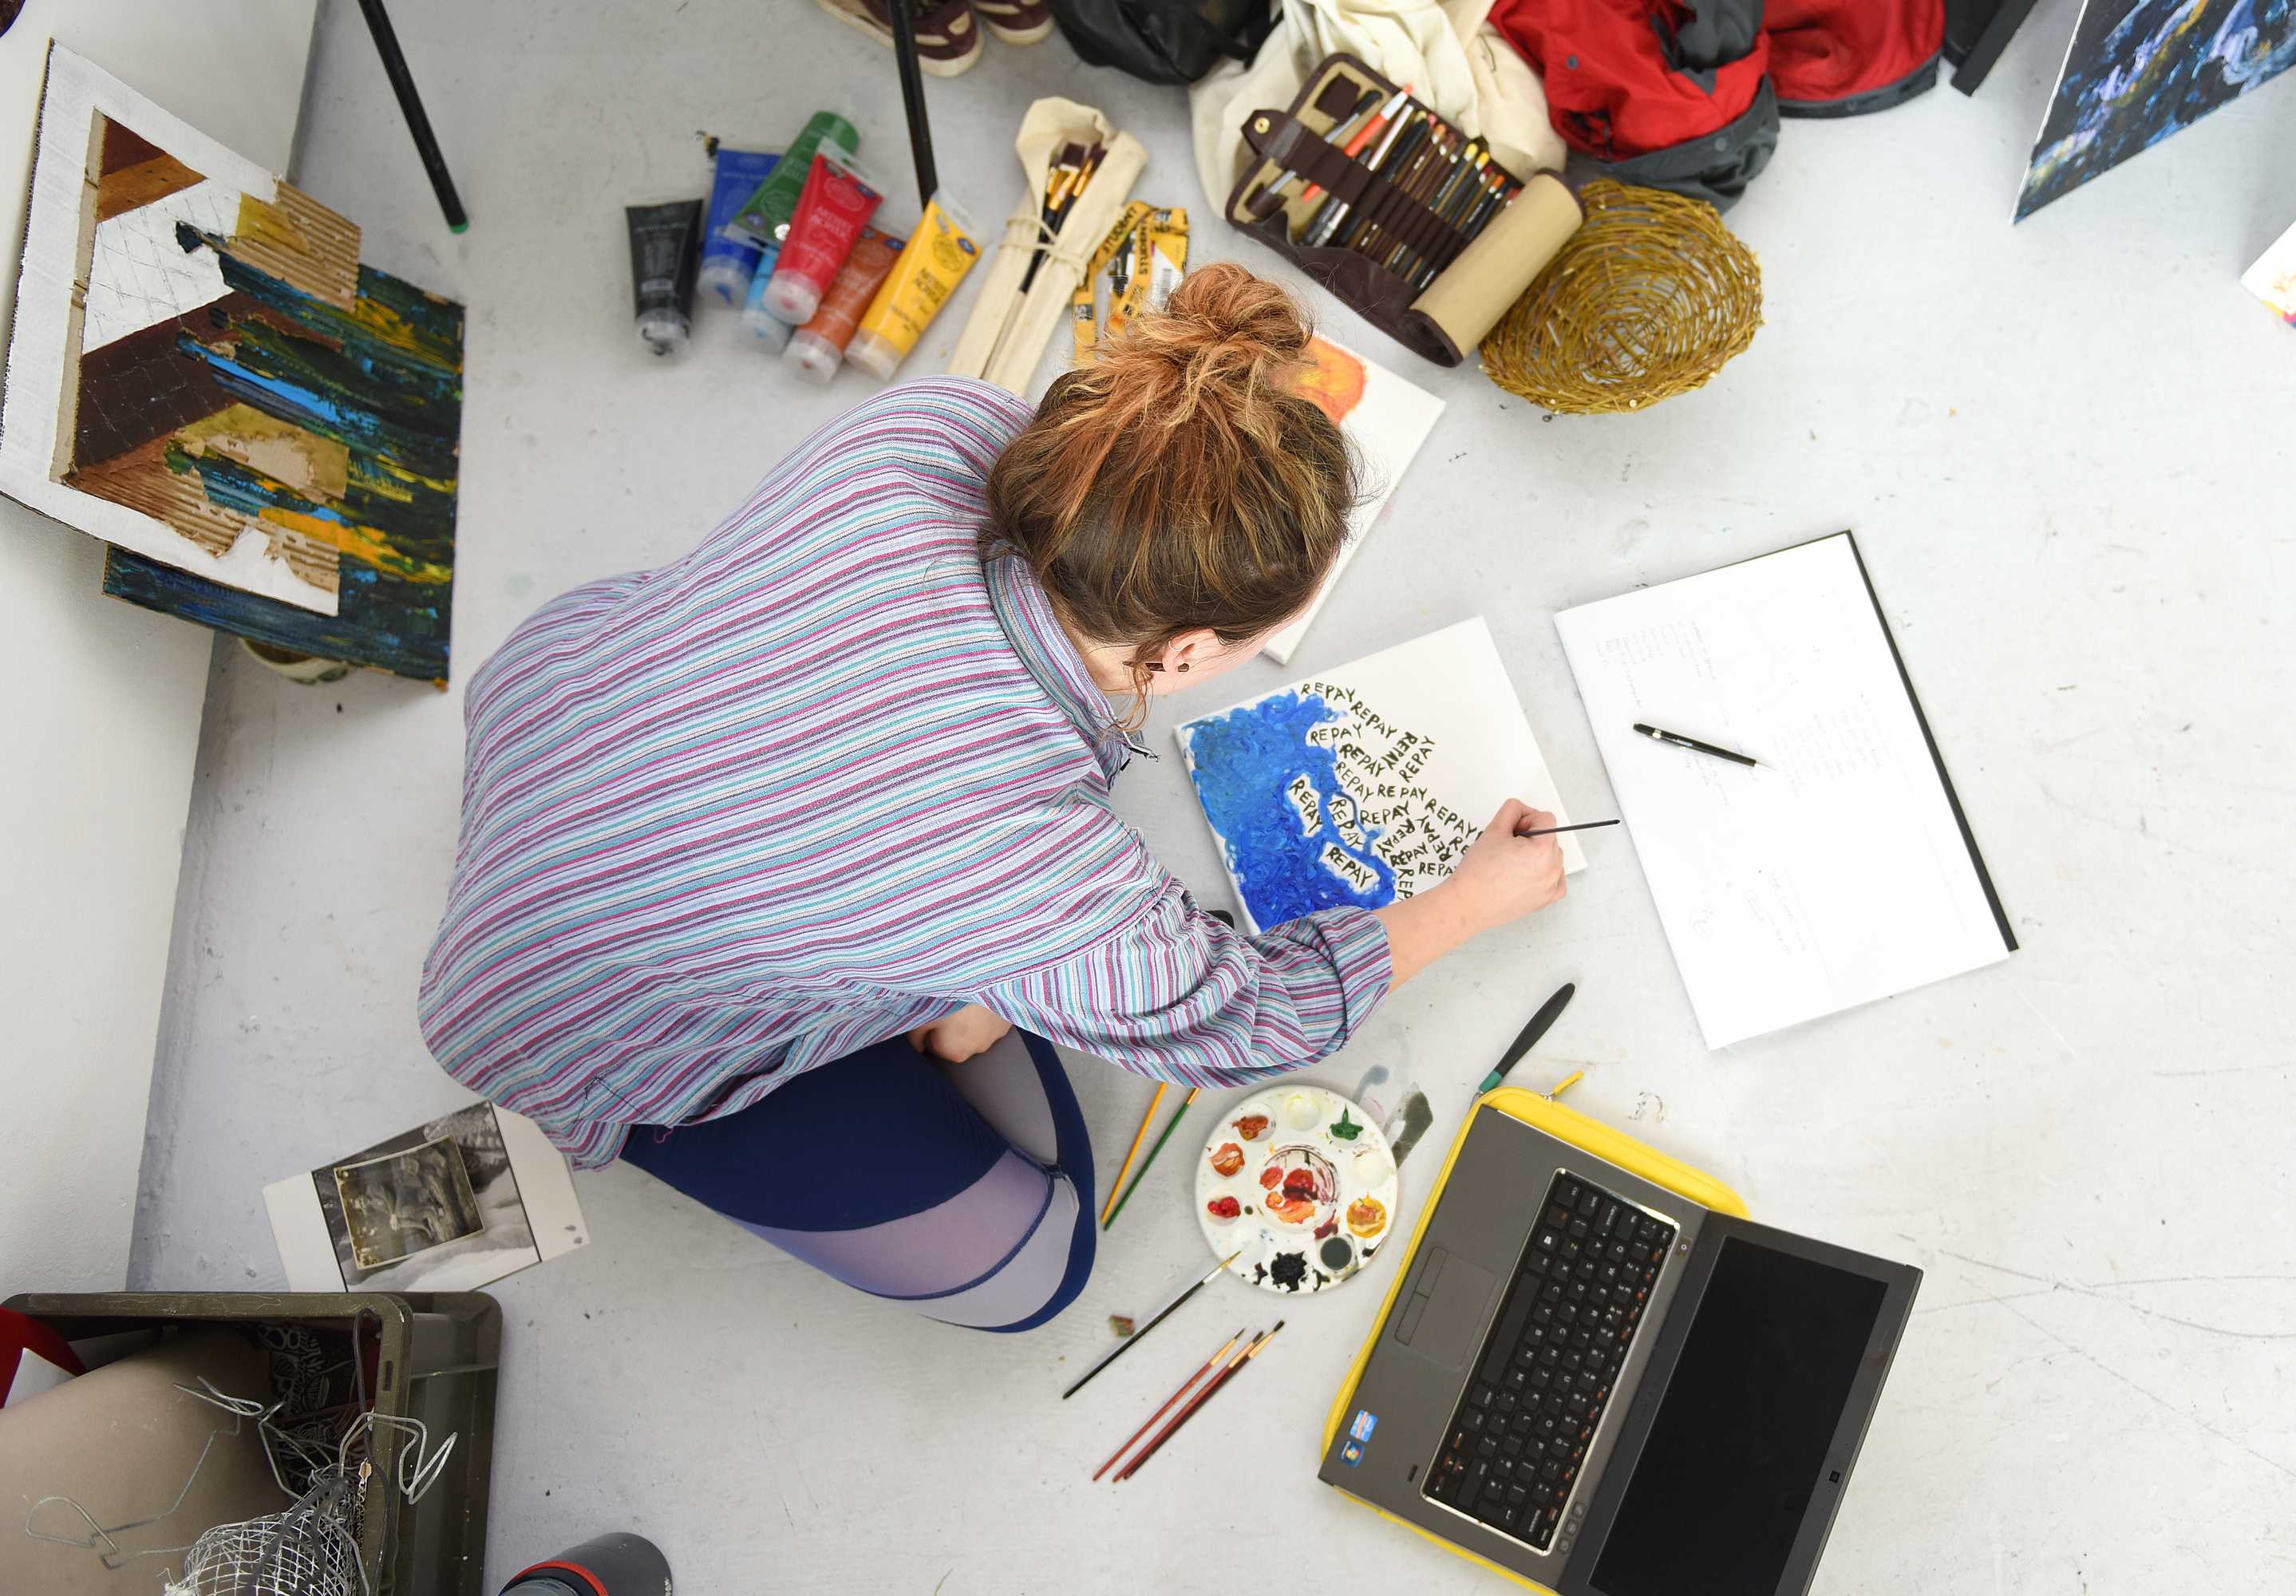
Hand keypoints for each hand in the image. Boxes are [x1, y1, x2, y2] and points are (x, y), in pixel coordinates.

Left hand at [908, 1002, 1012, 1063]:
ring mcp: (998, 1032)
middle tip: (948, 1003)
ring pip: (978, 1028)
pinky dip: (987, 1009)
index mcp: (955, 1052)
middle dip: (953, 1026)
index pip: (937, 1047)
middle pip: (960, 1040)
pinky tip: (978, 994)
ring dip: (972, 1017)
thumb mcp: (922, 1016)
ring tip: (964, 997)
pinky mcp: (1009, 1016)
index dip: (931, 1030)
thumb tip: (918, 1046)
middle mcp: (979, 1048)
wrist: (978, 972)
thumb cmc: (948, 995)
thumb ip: (916, 1037)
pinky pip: (994, 1017)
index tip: (932, 1013)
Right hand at [1439, 800, 1567, 935]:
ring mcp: (1551, 886)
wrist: (1468, 904)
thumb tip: (1522, 810)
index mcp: (1542, 850)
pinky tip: (1525, 874)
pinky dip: (1544, 873)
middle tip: (1507, 849)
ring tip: (1512, 864)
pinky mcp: (1547, 899)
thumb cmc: (1478, 872)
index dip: (1526, 820)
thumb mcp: (1493, 829)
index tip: (1511, 832)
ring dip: (1537, 854)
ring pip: (1552, 856)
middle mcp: (1552, 869)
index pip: (1546, 819)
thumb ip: (1512, 811)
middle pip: (1550, 837)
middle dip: (1531, 837)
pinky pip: (1555, 878)